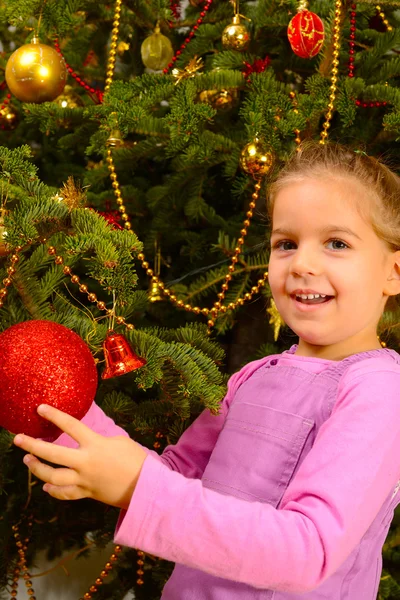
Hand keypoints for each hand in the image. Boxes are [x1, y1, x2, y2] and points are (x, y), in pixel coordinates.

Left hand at [13, 404, 146, 509]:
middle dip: (33, 446)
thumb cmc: (135, 459)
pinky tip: (46, 486)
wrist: (145, 487)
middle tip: (18, 439)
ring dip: (37, 469)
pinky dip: (53, 490)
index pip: (70, 425)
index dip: (54, 415)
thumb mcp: (118, 441)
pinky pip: (65, 494)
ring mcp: (84, 480)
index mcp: (95, 445)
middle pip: (53, 454)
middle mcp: (86, 463)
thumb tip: (84, 442)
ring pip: (53, 477)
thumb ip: (97, 441)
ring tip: (28, 460)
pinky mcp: (87, 493)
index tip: (40, 408)